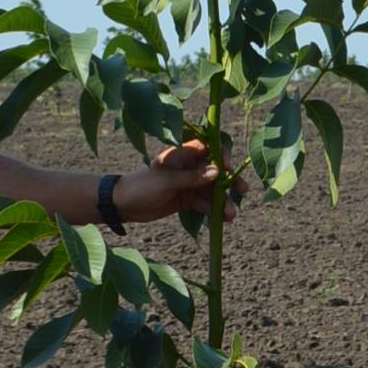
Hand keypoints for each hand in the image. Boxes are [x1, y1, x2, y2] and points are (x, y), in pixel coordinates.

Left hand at [113, 139, 249, 223]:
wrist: (124, 205)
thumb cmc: (142, 186)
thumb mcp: (167, 181)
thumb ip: (192, 177)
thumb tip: (218, 173)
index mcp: (181, 154)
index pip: (207, 148)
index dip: (221, 155)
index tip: (228, 168)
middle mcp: (188, 167)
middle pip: (216, 171)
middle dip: (230, 181)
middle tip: (243, 190)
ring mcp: (189, 184)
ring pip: (213, 190)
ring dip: (224, 201)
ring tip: (231, 215)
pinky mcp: (188, 199)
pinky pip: (206, 204)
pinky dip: (215, 211)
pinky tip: (223, 220)